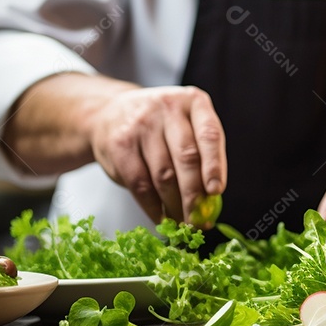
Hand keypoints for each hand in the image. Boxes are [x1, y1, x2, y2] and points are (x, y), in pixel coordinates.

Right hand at [89, 86, 226, 224]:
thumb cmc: (161, 128)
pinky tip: (161, 218)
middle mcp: (168, 108)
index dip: (215, 166)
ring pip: (163, 175)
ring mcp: (142, 124)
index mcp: (194, 102)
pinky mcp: (120, 145)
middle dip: (194, 195)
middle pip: (186, 158)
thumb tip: (211, 204)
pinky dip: (153, 207)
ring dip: (175, 206)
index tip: (217, 191)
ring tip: (183, 223)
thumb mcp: (186, 127)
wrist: (109, 114)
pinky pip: (140, 184)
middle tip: (199, 220)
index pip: (209, 135)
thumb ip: (202, 156)